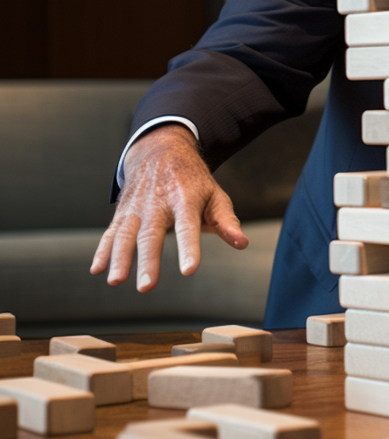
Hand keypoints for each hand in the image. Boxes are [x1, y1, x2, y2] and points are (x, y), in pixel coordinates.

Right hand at [90, 124, 247, 290]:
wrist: (160, 151)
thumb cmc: (193, 180)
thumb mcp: (214, 194)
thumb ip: (226, 221)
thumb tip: (241, 243)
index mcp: (185, 198)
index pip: (188, 226)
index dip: (188, 248)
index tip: (189, 269)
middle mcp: (158, 202)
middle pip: (151, 234)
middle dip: (148, 260)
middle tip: (147, 287)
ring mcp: (137, 207)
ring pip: (125, 234)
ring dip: (119, 258)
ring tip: (116, 281)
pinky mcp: (122, 212)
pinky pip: (110, 232)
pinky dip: (102, 250)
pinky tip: (96, 269)